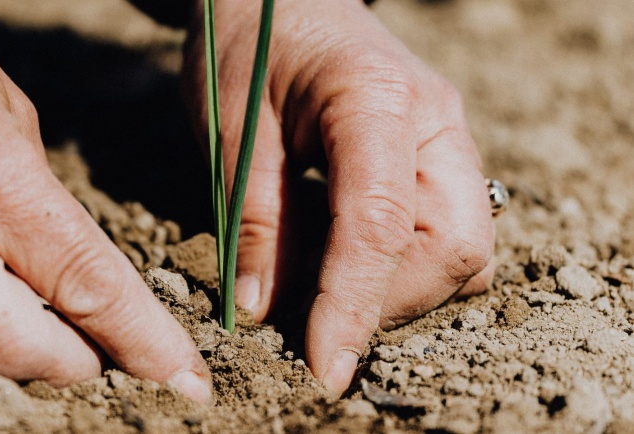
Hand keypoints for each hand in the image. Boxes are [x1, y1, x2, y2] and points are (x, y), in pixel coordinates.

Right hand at [0, 0, 209, 401]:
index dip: (144, 342)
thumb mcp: (11, 119)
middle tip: (107, 352)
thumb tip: (72, 267)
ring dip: (22, 354)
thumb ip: (44, 201)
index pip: (87, 285)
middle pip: (21, 351)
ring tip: (49, 324)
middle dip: (79, 364)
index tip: (186, 380)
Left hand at [184, 0, 493, 394]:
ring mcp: (447, 139)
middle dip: (388, 302)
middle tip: (314, 317)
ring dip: (399, 290)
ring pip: (463, 250)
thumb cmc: (248, 44)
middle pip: (454, 248)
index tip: (324, 367)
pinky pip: (449, 235)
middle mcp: (435, 121)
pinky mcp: (439, 157)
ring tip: (325, 286)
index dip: (355, 306)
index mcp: (376, 99)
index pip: (382, 224)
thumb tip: (265, 311)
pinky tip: (346, 257)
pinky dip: (404, 268)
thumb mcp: (232, 128)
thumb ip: (255, 220)